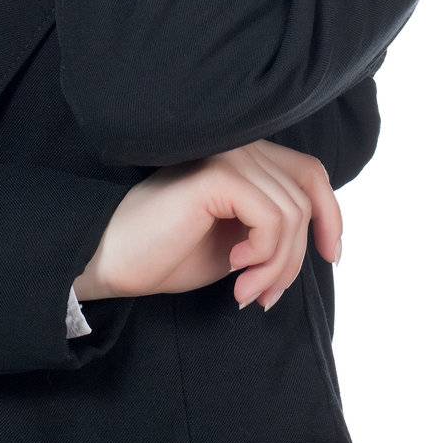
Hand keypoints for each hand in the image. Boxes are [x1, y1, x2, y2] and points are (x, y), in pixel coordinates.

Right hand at [74, 139, 341, 311]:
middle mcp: (239, 146)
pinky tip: (234, 268)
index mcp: (244, 158)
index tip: (330, 256)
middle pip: (305, 198)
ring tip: (245, 290)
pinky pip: (273, 218)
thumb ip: (274, 228)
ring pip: (292, 213)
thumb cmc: (168, 252)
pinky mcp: (216, 175)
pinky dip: (265, 254)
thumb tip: (325, 243)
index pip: (311, 173)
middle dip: (294, 259)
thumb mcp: (238, 242)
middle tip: (264, 295)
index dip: (331, 214)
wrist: (112, 259)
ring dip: (277, 266)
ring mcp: (227, 156)